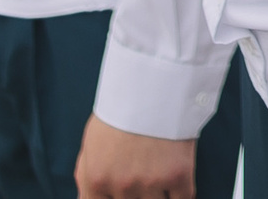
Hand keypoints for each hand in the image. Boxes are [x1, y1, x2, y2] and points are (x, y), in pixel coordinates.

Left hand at [77, 115, 195, 198]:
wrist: (154, 80)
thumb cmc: (122, 109)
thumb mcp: (92, 142)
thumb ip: (86, 176)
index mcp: (96, 179)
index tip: (125, 194)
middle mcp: (122, 185)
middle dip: (137, 195)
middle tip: (143, 176)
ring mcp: (151, 182)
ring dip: (159, 194)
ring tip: (158, 174)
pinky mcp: (179, 176)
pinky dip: (181, 194)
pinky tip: (177, 181)